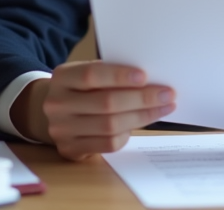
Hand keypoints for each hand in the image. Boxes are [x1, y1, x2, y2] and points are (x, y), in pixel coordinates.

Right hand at [10, 61, 175, 160]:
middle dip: (141, 99)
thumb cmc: (82, 88)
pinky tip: (140, 123)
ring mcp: (62, 129)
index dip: (119, 76)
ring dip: (142, 116)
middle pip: (106, 103)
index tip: (145, 76)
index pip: (91, 75)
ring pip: (110, 125)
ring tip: (163, 107)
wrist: (55, 112)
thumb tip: (151, 79)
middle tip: (167, 94)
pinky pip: (107, 144)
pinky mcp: (71, 149)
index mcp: (62, 77)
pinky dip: (128, 134)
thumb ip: (111, 73)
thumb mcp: (87, 73)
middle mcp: (57, 104)